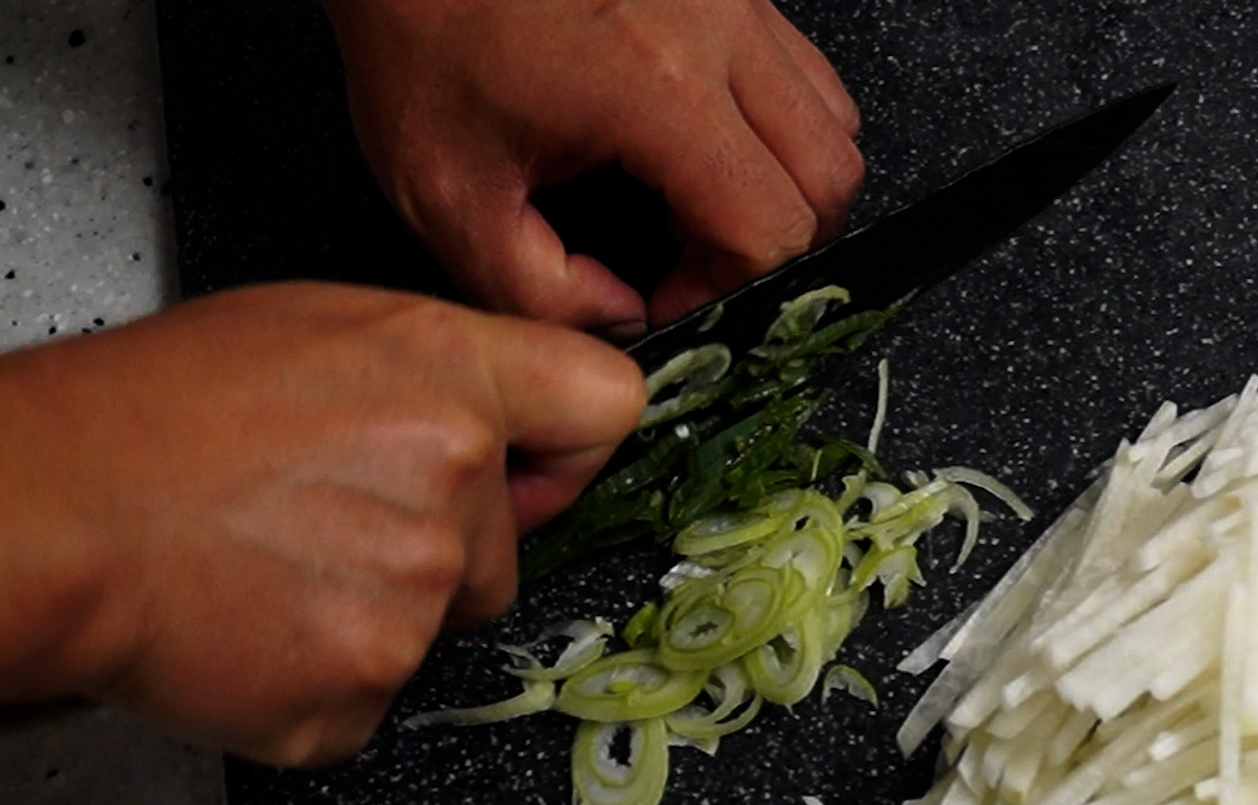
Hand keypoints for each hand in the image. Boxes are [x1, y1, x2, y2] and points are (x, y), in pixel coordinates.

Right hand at [0, 284, 643, 766]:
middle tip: (322, 520)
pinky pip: (368, 696)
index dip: (569, 449)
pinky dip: (317, 674)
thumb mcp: (318, 329)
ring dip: (368, 611)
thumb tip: (501, 421)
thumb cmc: (151, 415)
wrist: (47, 517)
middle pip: (504, 553)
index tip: (535, 468)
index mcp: (450, 382)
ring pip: (432, 626)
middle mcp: (452, 492)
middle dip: (438, 549)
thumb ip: (438, 373)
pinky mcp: (356, 697)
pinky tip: (255, 622)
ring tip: (268, 562)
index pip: (606, 406)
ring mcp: (410, 606)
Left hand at [322, 0, 863, 331]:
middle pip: (830, 179)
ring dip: (788, 187)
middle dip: (776, 248)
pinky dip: (779, 132)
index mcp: (655, 86)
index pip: (770, 226)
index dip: (730, 290)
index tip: (670, 298)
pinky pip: (806, 75)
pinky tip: (703, 150)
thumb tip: (619, 320)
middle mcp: (716, 31)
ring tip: (703, 209)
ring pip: (835, 124)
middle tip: (697, 265)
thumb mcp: (447, 193)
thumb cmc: (422, 32)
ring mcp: (733, 0)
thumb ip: (536, 291)